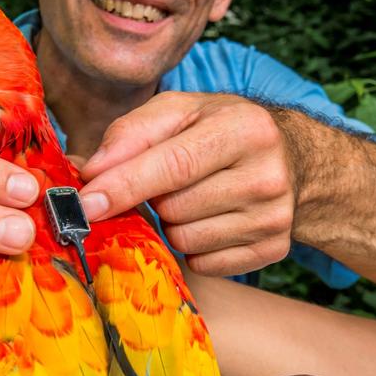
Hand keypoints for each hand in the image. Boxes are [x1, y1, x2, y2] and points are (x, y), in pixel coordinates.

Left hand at [78, 92, 293, 275]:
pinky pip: (204, 263)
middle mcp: (267, 175)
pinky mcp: (273, 249)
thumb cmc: (220, 128)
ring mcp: (274, 218)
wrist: (290, 158)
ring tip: (191, 196)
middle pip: (173, 208)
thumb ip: (130, 133)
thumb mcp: (179, 111)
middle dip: (154, 198)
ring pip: (184, 240)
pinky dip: (193, 246)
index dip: (124, 185)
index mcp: (244, 129)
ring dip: (171, 223)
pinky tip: (209, 218)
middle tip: (168, 180)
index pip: (173, 165)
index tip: (86, 203)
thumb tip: (90, 172)